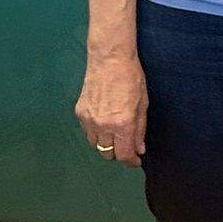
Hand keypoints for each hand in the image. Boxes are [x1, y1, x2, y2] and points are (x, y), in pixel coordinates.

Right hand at [74, 53, 147, 167]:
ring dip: (106, 144)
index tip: (136, 161)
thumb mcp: (143, 104)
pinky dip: (96, 133)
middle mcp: (103, 126)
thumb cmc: (132, 78)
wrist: (109, 60)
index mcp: (122, 124)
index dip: (131, 161)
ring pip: (95, 145)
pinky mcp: (79, 113)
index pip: (124, 154)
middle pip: (107, 153)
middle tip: (127, 144)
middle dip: (118, 152)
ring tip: (115, 133)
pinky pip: (87, 132)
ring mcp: (88, 120)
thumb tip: (139, 149)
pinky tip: (104, 121)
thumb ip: (140, 129)